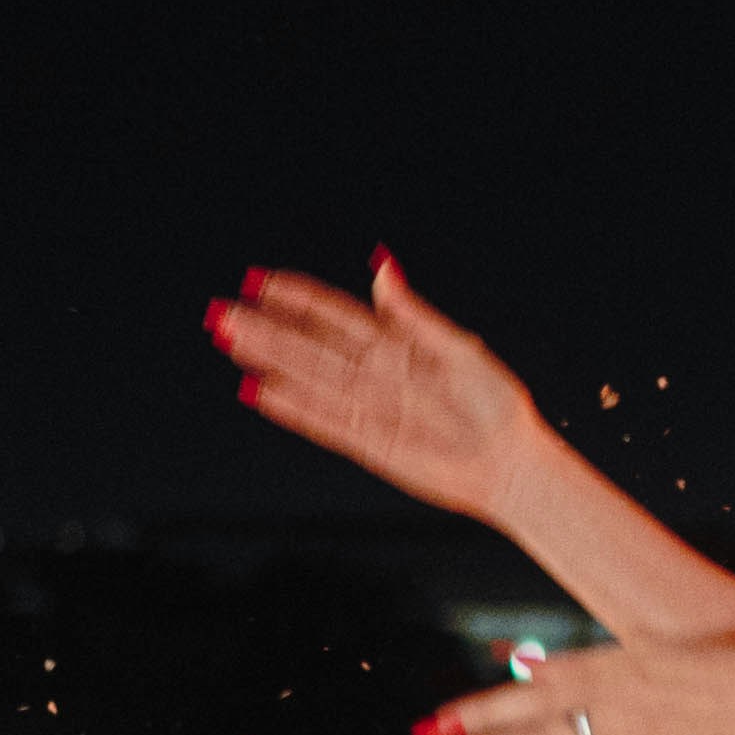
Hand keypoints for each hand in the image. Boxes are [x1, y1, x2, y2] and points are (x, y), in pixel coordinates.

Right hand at [208, 252, 541, 518]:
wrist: (510, 464)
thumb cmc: (496, 406)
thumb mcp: (460, 349)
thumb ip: (415, 314)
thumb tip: (382, 269)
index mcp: (398, 345)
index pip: (338, 315)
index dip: (300, 299)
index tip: (262, 282)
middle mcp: (376, 375)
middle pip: (311, 346)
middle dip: (268, 329)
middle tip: (224, 312)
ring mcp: (369, 409)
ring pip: (309, 380)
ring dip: (270, 361)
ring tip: (231, 341)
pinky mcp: (368, 444)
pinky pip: (323, 422)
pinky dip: (293, 408)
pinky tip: (260, 392)